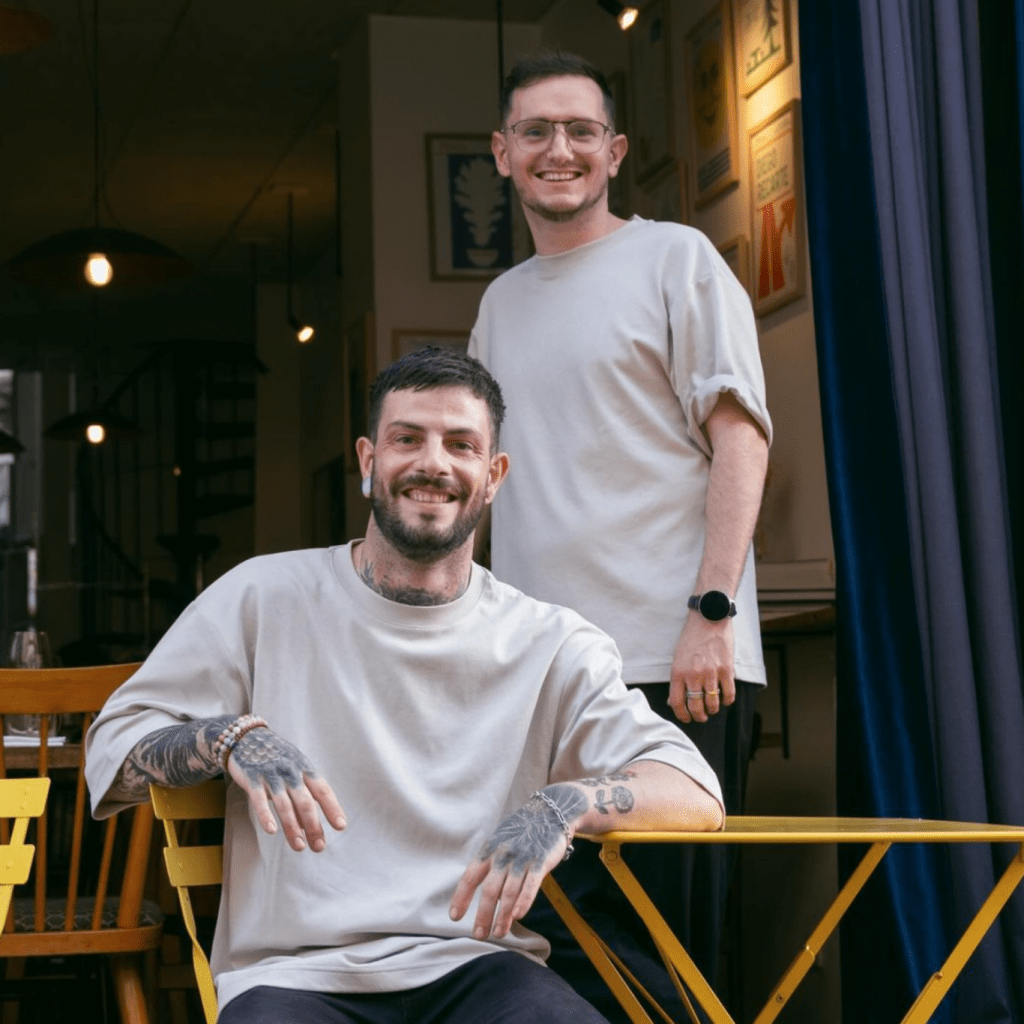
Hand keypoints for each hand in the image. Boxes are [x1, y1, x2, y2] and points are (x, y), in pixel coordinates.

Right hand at [227, 728, 346, 851]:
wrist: (246, 738)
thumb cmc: (276, 759)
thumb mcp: (293, 771)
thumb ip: (300, 796)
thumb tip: (308, 827)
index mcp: (305, 769)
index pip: (323, 791)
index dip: (332, 808)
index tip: (340, 826)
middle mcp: (291, 771)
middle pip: (306, 801)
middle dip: (314, 826)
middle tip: (318, 847)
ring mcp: (272, 774)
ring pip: (285, 804)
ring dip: (292, 827)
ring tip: (299, 847)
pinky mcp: (252, 778)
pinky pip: (259, 799)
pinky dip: (266, 815)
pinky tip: (272, 831)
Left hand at [449, 786, 586, 938]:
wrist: (550, 812)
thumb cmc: (522, 831)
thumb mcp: (501, 842)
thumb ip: (494, 867)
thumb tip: (493, 900)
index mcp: (489, 850)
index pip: (469, 877)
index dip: (461, 898)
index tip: (455, 917)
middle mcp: (503, 854)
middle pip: (489, 890)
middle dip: (482, 915)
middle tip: (479, 935)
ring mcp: (522, 858)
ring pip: (509, 892)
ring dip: (503, 916)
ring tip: (498, 933)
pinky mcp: (541, 861)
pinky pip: (531, 885)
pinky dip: (524, 901)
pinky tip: (518, 916)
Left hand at [669, 614, 735, 723]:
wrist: (708, 618)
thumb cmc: (691, 638)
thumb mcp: (677, 657)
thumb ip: (677, 679)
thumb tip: (674, 701)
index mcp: (678, 672)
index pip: (676, 703)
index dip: (681, 715)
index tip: (686, 718)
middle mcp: (693, 675)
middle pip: (695, 707)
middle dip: (698, 716)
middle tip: (701, 717)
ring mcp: (711, 673)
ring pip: (712, 704)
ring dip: (712, 710)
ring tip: (712, 709)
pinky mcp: (727, 670)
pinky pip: (728, 694)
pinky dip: (727, 701)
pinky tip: (724, 699)